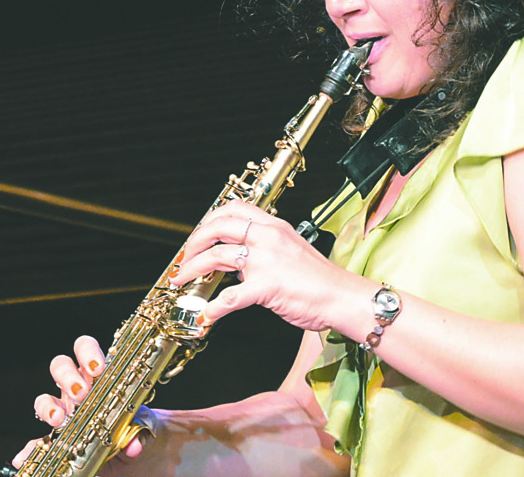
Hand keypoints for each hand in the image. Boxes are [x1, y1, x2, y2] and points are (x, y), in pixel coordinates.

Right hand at [12, 336, 150, 469]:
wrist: (128, 448)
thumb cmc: (134, 423)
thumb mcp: (141, 423)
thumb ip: (139, 430)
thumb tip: (135, 445)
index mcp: (101, 374)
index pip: (87, 349)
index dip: (88, 353)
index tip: (98, 368)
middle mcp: (79, 386)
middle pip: (61, 365)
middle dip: (68, 377)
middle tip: (81, 394)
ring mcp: (64, 408)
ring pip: (44, 396)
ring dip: (48, 405)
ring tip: (60, 419)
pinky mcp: (54, 433)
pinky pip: (37, 435)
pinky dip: (33, 442)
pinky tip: (34, 449)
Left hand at [169, 200, 354, 331]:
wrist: (341, 296)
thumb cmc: (320, 279)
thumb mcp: (291, 250)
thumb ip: (265, 249)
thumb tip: (239, 260)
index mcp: (275, 226)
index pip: (235, 208)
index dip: (210, 219)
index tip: (200, 234)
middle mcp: (269, 237)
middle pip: (219, 226)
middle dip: (194, 241)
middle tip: (184, 257)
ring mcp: (266, 260)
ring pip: (217, 256)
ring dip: (193, 269)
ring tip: (182, 281)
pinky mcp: (266, 286)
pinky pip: (230, 296)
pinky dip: (213, 307)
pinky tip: (206, 314)